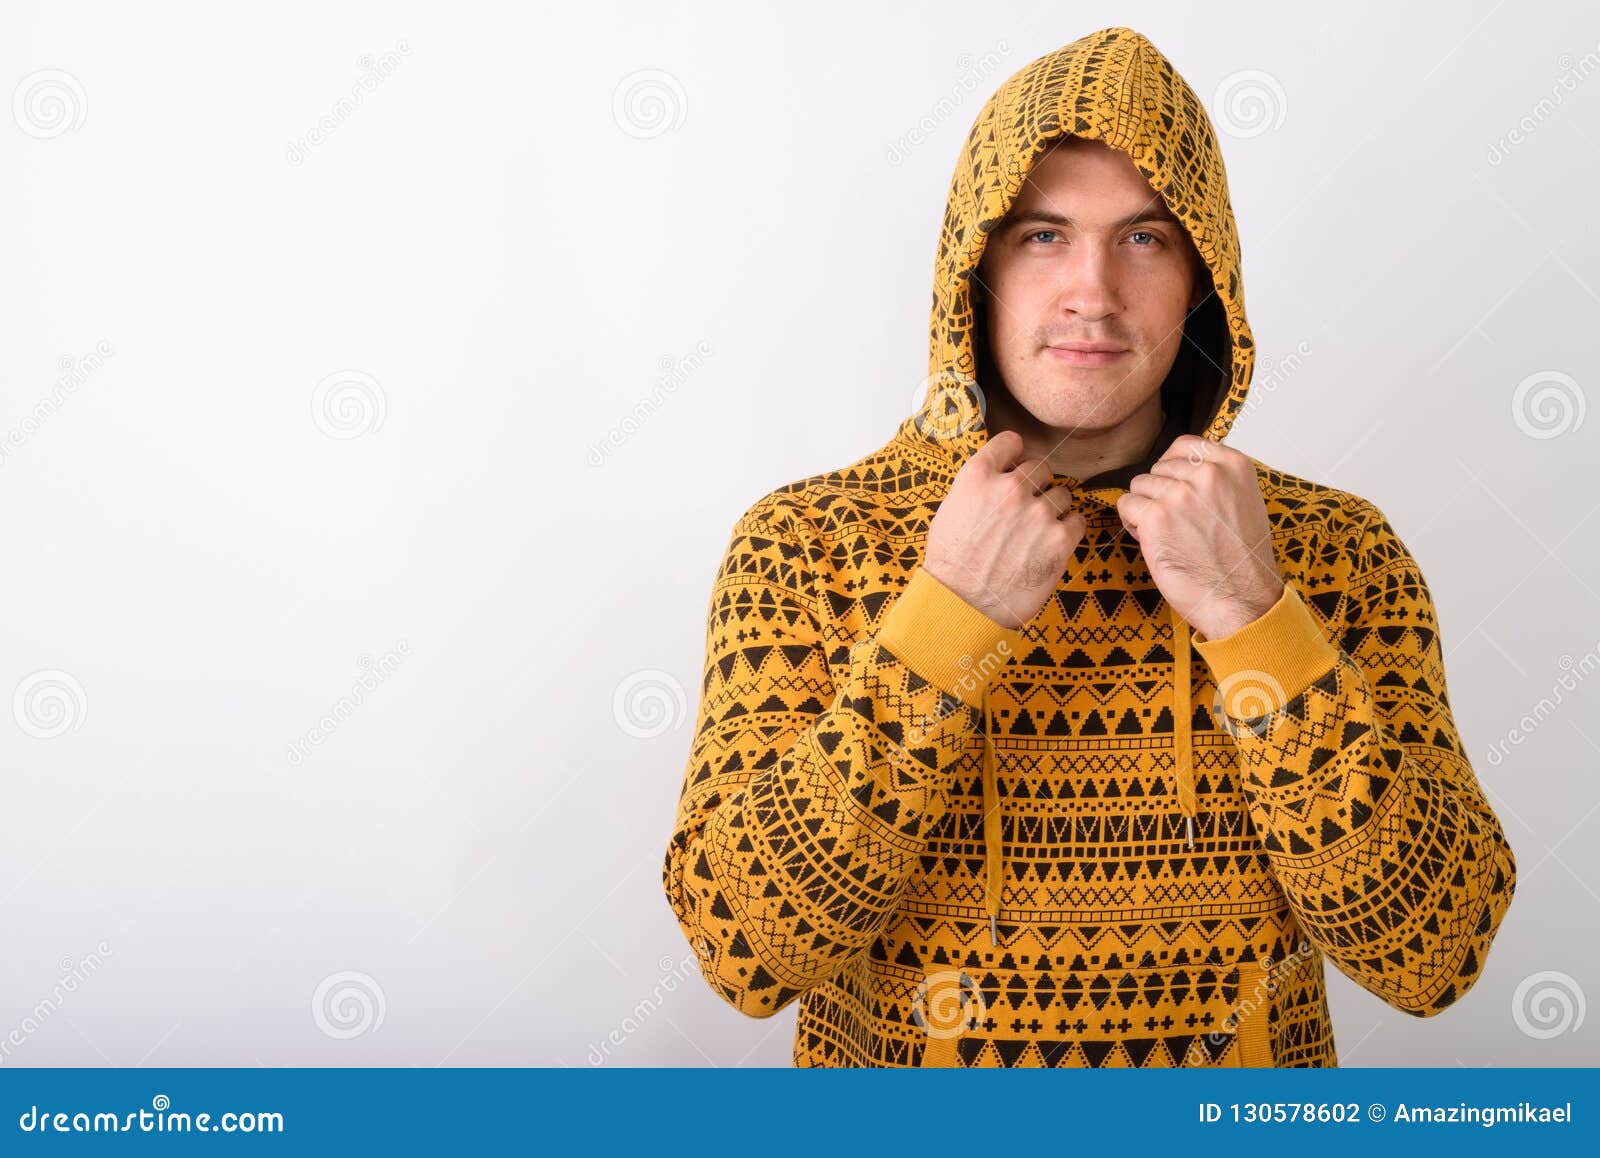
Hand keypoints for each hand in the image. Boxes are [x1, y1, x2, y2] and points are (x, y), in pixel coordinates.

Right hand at [923, 429, 1087, 628]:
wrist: (961, 604)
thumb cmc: (951, 563)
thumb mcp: (951, 510)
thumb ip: (978, 487)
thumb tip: (1003, 475)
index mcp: (978, 476)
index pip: (1010, 441)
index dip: (1015, 454)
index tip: (1015, 466)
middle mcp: (1010, 488)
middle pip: (1041, 467)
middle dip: (1035, 486)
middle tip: (1024, 510)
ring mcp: (1037, 512)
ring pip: (1062, 494)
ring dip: (1053, 509)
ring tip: (1036, 532)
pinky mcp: (1059, 539)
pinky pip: (1077, 520)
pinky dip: (1068, 530)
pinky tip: (1051, 543)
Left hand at [1114, 435, 1283, 639]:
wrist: (1242, 599)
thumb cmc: (1241, 560)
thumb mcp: (1243, 501)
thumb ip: (1215, 479)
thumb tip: (1178, 469)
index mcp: (1233, 465)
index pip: (1182, 446)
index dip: (1171, 469)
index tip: (1176, 489)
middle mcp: (1207, 474)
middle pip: (1157, 468)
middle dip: (1159, 494)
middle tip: (1177, 523)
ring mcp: (1180, 494)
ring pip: (1138, 485)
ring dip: (1145, 509)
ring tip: (1168, 534)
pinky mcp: (1156, 517)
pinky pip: (1126, 505)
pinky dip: (1133, 524)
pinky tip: (1154, 541)